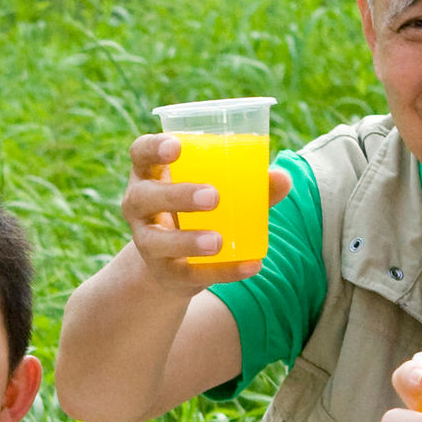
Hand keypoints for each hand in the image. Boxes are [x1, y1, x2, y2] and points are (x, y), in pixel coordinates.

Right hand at [116, 131, 288, 288]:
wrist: (174, 264)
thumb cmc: (197, 212)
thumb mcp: (216, 192)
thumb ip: (248, 184)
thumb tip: (282, 177)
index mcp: (150, 175)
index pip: (140, 153)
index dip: (153, 147)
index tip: (177, 147)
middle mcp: (139, 206)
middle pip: (143, 197)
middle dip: (177, 196)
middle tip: (213, 196)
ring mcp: (146, 242)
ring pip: (157, 241)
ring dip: (188, 240)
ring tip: (218, 241)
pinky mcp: (165, 273)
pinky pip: (189, 274)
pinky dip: (222, 271)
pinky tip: (250, 265)